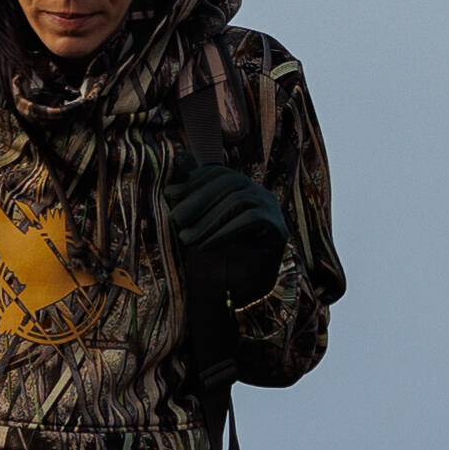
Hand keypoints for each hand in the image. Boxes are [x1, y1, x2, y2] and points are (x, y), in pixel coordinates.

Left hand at [166, 163, 287, 306]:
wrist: (239, 291)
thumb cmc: (215, 255)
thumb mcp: (197, 222)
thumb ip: (190, 193)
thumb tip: (180, 158)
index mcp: (241, 188)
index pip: (219, 172)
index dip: (194, 180)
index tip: (170, 194)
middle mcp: (260, 194)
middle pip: (230, 182)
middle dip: (199, 199)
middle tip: (176, 219)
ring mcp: (272, 210)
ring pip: (240, 201)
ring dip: (208, 220)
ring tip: (187, 239)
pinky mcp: (278, 230)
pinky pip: (251, 220)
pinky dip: (224, 232)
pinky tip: (205, 246)